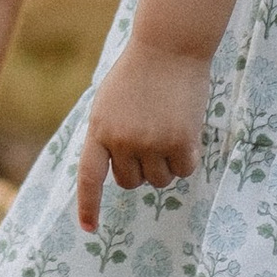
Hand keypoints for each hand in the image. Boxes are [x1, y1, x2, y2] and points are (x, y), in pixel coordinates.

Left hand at [78, 37, 210, 228]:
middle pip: (131, 182)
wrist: (168, 46)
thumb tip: (121, 172)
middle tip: (153, 140)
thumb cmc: (140, 72)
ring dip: (167, 165)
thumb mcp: (110, 102)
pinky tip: (188, 131)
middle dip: (143, 170)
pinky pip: (183, 170)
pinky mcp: (179, 142)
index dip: (88, 206)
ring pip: (159, 180)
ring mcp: (150, 143)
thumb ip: (109, 135)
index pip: (89, 178)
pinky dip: (188, 158)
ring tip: (170, 130)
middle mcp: (121, 141)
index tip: (89, 230)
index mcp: (99, 130)